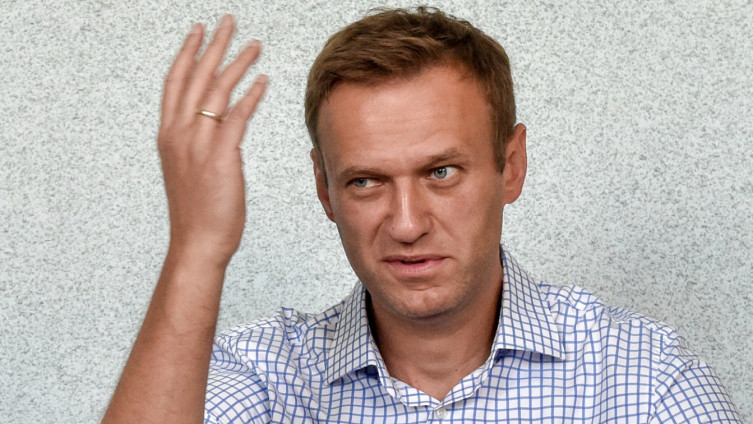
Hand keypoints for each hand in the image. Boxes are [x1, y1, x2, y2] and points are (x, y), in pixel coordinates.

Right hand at [158, 15, 266, 266]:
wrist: (197, 243)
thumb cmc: (196, 212)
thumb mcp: (187, 171)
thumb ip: (196, 144)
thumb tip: (215, 128)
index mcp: (168, 136)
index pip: (175, 83)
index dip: (188, 54)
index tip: (198, 32)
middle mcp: (179, 134)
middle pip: (196, 77)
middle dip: (213, 45)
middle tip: (227, 21)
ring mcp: (198, 144)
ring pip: (218, 91)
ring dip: (237, 63)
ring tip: (253, 44)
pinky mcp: (221, 156)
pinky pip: (237, 116)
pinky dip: (251, 95)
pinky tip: (262, 80)